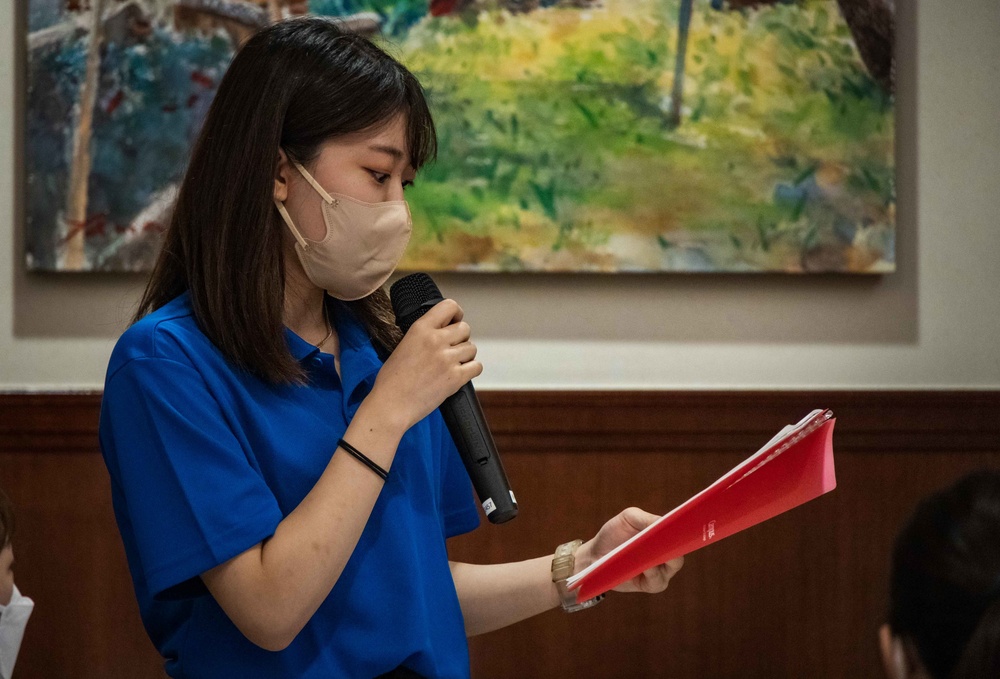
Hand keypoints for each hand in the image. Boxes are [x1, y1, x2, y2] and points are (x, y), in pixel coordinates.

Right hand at [368, 299, 482, 430]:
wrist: (391, 405)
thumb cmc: (391, 380)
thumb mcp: (403, 345)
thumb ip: (423, 335)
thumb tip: (440, 332)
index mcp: (421, 329)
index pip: (450, 306)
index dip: (456, 314)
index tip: (454, 322)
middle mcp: (436, 340)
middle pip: (465, 328)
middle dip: (460, 338)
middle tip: (450, 349)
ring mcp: (447, 359)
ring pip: (472, 348)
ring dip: (465, 356)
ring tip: (451, 364)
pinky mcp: (456, 378)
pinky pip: (477, 366)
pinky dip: (471, 370)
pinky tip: (460, 374)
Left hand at [577, 507, 683, 593]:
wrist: (594, 554)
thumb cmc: (614, 533)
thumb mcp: (629, 518)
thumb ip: (646, 519)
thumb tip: (663, 522)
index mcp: (664, 537)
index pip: (682, 535)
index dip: (686, 531)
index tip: (687, 526)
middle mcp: (666, 555)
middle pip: (680, 552)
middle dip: (677, 545)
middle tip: (672, 538)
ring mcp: (660, 571)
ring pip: (671, 566)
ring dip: (663, 558)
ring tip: (654, 550)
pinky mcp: (649, 585)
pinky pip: (657, 580)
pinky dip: (653, 572)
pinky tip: (646, 566)